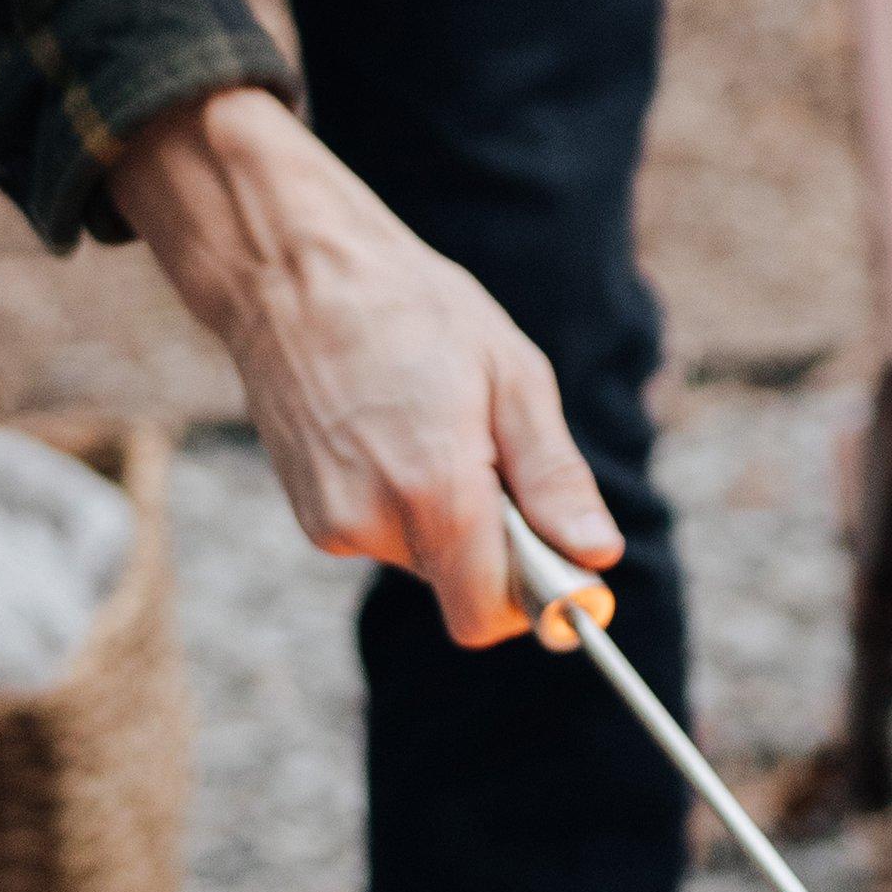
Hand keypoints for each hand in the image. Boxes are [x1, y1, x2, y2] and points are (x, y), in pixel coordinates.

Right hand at [111, 85, 615, 645]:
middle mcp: (373, 522)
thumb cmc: (414, 309)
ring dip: (451, 515)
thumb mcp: (512, 376)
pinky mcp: (311, 517)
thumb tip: (598, 554)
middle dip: (497, 541)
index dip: (536, 593)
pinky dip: (408, 501)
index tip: (561, 551)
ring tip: (438, 424)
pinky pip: (387, 534)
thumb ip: (553, 478)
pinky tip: (398, 430)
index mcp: (434, 490)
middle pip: (463, 586)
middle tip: (496, 449)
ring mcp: (331, 525)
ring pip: (427, 559)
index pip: (488, 615)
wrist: (293, 276)